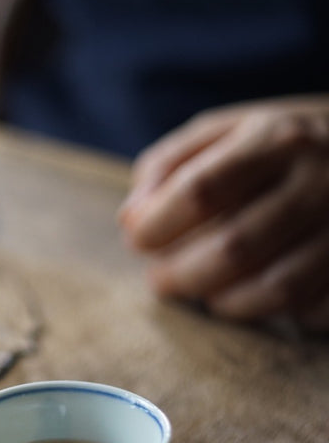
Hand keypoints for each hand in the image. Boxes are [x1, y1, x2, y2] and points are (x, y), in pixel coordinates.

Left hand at [118, 97, 328, 330]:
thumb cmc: (285, 144)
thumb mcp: (230, 129)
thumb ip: (171, 165)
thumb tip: (131, 219)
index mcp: (278, 138)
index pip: (201, 190)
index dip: (156, 225)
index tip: (138, 239)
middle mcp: (319, 181)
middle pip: (234, 248)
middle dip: (180, 275)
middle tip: (161, 280)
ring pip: (275, 290)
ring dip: (224, 301)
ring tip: (204, 291)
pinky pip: (312, 310)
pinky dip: (276, 314)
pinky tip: (258, 294)